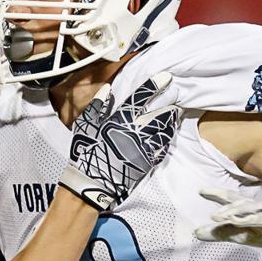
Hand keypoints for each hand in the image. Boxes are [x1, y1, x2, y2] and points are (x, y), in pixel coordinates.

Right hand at [58, 73, 180, 210]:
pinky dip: (168, 136)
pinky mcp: (148, 161)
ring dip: (172, 117)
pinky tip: (170, 131)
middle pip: (160, 111)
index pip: (141, 97)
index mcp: (120, 119)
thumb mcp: (85, 125)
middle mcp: (135, 130)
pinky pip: (163, 146)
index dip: (155, 85)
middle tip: (176, 93)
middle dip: (170, 100)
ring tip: (176, 111)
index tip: (166, 77)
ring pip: (165, 128)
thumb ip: (97, 105)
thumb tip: (108, 89)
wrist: (91, 183)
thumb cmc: (86, 152)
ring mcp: (144, 146)